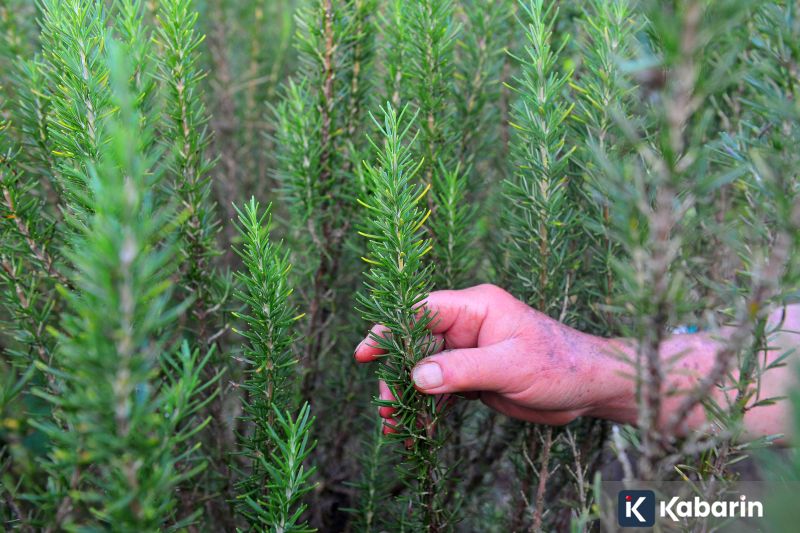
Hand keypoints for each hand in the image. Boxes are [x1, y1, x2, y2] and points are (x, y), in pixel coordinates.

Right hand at [354, 284, 634, 427]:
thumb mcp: (510, 366)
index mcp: (476, 308)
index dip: (391, 329)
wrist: (590, 388)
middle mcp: (468, 326)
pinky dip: (426, 407)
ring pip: (424, 369)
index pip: (422, 311)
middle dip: (397, 374)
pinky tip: (416, 427)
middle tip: (386, 407)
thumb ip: (462, 369)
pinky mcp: (473, 375)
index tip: (367, 351)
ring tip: (394, 424)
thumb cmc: (559, 364)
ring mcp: (469, 351)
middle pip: (416, 343)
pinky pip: (440, 388)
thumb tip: (416, 377)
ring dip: (408, 395)